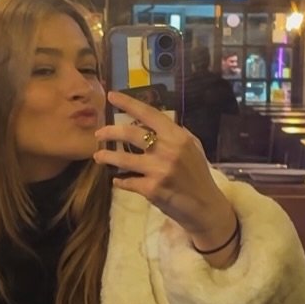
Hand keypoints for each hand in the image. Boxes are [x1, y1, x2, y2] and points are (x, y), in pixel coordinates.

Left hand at [95, 91, 238, 253]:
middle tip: (99, 134)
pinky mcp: (151, 189)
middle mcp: (167, 150)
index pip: (149, 114)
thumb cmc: (198, 175)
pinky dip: (120, 180)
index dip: (128, 104)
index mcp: (177, 136)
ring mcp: (158, 170)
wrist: (206, 207)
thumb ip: (174, 134)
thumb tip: (152, 122)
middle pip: (131, 134)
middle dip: (110, 132)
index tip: (111, 96)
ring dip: (107, 156)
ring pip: (123, 159)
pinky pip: (128, 182)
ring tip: (98, 156)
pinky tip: (117, 179)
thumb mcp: (193, 148)